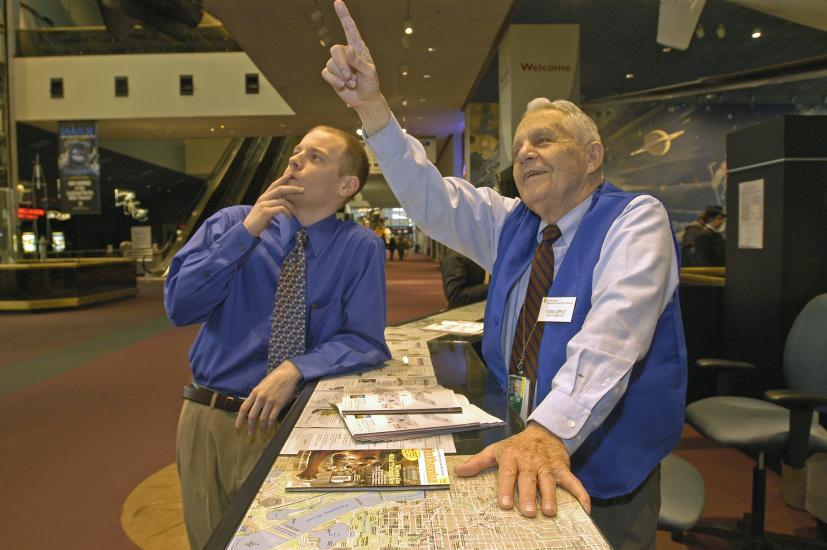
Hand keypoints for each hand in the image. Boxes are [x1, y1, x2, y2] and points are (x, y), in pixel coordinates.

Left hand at [235, 360, 302, 434]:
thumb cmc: (275, 378)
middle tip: (251, 434)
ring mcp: (270, 401)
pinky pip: (273, 417)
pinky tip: (270, 427)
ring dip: (262, 427)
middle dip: (251, 427)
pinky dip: (270, 424)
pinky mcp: (279, 403)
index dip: (239, 419)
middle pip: (252, 416)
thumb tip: (252, 405)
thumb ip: (256, 395)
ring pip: (262, 418)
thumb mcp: (262, 384)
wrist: (287, 373)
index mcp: (255, 392)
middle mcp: (260, 397)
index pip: (244, 408)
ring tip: (262, 432)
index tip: (237, 427)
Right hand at [242, 171, 303, 236]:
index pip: (274, 184)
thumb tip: (284, 204)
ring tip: (295, 214)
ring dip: (291, 207)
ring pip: (282, 200)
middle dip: (292, 188)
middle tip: (303, 189)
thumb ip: (273, 205)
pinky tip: (289, 218)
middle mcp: (263, 198)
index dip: (283, 179)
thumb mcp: (266, 211)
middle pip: (280, 189)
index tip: (291, 174)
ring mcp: (264, 204)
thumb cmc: (259, 222)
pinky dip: (287, 213)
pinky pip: (281, 208)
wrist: (247, 230)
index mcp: (264, 197)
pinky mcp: (265, 211)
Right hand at [323, 0, 390, 134]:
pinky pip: (326, 73)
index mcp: (358, 48)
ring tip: (352, 83)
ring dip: (342, 76)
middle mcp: (346, 53)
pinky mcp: (331, 74)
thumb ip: (359, 61)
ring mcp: (338, 63)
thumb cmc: (371, 83)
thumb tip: (348, 49)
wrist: (365, 100)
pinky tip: (342, 86)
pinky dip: (334, 80)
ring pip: (331, 63)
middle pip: (335, 50)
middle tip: (351, 77)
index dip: (343, 15)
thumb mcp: (369, 72)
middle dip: (342, 65)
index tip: (338, 2)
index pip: (350, 29)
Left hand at [454, 422, 590, 516]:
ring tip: (549, 512)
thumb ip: (477, 462)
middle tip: (528, 512)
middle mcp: (530, 462)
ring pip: (549, 481)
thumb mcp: (496, 450)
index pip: (508, 474)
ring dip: (550, 496)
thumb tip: (458, 471)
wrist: (543, 431)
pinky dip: (580, 494)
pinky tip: (585, 509)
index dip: (506, 489)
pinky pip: (573, 481)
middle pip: (528, 480)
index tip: (504, 504)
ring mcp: (547, 466)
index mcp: (512, 458)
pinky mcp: (562, 468)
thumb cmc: (516, 446)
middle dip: (528, 495)